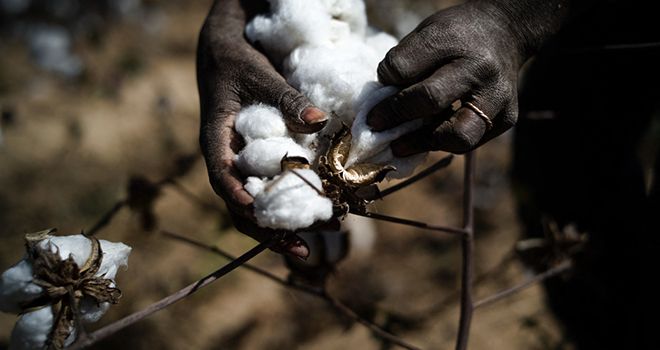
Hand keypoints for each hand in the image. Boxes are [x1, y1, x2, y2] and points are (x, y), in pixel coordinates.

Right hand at [197, 0, 326, 256]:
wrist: (226, 54)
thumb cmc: (237, 62)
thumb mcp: (258, 74)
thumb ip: (286, 97)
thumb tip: (320, 121)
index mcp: (216, 140)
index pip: (220, 174)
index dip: (236, 194)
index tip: (255, 210)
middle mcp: (227, 159)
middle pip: (240, 205)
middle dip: (269, 229)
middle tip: (303, 248)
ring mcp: (241, 165)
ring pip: (255, 207)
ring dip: (284, 226)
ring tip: (320, 238)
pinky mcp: (258, 163)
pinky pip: (271, 190)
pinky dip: (292, 205)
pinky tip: (320, 213)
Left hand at [367, 0, 566, 154]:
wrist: (506, 32)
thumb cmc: (455, 36)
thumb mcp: (427, 33)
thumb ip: (404, 64)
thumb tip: (382, 103)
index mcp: (452, 39)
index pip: (405, 67)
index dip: (385, 83)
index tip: (377, 93)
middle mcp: (479, 68)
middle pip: (430, 99)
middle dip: (397, 116)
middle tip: (377, 125)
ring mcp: (497, 96)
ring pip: (457, 136)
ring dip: (422, 143)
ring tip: (399, 145)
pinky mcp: (507, 118)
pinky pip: (469, 143)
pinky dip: (443, 143)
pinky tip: (427, 138)